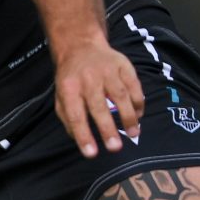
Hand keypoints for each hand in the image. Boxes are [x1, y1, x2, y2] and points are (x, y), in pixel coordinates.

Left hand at [53, 36, 143, 160]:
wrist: (81, 46)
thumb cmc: (71, 78)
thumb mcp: (60, 96)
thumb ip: (68, 118)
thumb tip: (81, 141)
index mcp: (68, 88)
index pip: (75, 115)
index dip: (83, 135)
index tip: (91, 153)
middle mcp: (87, 79)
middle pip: (98, 106)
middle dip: (107, 128)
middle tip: (115, 148)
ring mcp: (107, 70)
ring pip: (120, 95)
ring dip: (128, 117)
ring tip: (133, 134)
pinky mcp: (123, 65)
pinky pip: (133, 86)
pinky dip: (138, 102)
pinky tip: (138, 115)